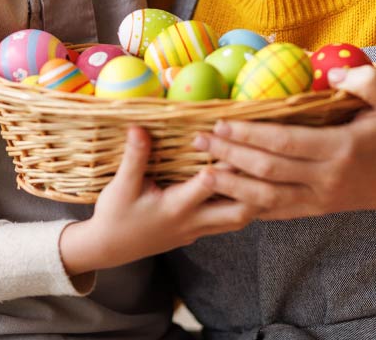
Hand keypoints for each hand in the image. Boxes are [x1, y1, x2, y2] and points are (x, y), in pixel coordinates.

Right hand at [60, 126, 258, 275]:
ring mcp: (197, 230)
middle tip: (265, 160)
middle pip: (239, 211)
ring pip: (239, 220)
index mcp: (176, 207)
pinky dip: (243, 206)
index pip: (209, 186)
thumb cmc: (115, 215)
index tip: (232, 140)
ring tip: (264, 172)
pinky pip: (229, 222)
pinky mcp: (197, 232)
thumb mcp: (121, 186)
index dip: (222, 163)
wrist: (109, 249)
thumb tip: (139, 127)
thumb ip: (135, 157)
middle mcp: (193, 221)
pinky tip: (249, 188)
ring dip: (254, 198)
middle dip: (254, 187)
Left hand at [194, 65, 375, 221]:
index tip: (222, 121)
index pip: (286, 143)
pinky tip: (225, 193)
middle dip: (230, 155)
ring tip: (202, 168)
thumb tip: (330, 73)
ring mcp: (319, 199)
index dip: (251, 134)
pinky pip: (276, 211)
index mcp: (341, 149)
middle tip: (199, 140)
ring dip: (232, 184)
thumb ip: (367, 81)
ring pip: (266, 197)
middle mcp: (326, 178)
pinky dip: (248, 204)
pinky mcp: (315, 210)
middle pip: (268, 170)